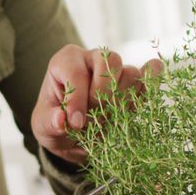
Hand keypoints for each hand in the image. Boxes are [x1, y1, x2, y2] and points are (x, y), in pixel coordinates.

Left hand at [31, 45, 162, 165]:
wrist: (74, 135)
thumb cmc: (55, 122)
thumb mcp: (44, 126)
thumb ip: (51, 123)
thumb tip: (61, 120)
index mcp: (67, 61)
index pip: (76, 72)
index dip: (77, 99)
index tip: (75, 123)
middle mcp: (94, 58)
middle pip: (110, 62)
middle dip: (103, 97)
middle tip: (93, 120)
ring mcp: (118, 70)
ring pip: (132, 74)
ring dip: (123, 102)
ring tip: (109, 120)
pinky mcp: (136, 84)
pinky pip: (151, 77)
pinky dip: (151, 88)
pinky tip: (139, 103)